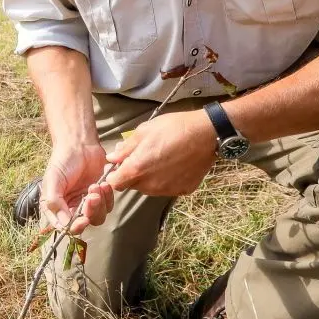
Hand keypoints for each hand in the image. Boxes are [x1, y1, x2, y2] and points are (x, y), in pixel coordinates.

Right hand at [41, 140, 109, 234]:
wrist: (79, 144)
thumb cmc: (63, 161)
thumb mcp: (53, 180)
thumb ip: (55, 202)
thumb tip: (63, 224)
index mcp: (57, 207)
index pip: (65, 226)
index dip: (75, 226)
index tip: (83, 219)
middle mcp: (72, 207)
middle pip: (85, 223)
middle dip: (91, 211)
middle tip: (92, 194)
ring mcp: (87, 202)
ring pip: (99, 216)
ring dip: (100, 203)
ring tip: (97, 185)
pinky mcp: (102, 195)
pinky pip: (109, 204)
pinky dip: (108, 195)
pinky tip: (104, 182)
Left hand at [83, 109, 216, 213]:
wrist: (206, 134)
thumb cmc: (173, 128)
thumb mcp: (144, 131)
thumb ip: (125, 148)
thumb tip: (112, 159)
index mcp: (137, 170)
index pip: (115, 183)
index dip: (115, 175)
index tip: (121, 165)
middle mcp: (150, 185)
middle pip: (132, 186)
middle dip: (133, 174)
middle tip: (143, 156)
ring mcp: (167, 190)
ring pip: (149, 188)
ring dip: (149, 178)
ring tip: (160, 159)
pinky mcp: (183, 190)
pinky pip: (168, 188)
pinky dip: (167, 180)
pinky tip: (175, 165)